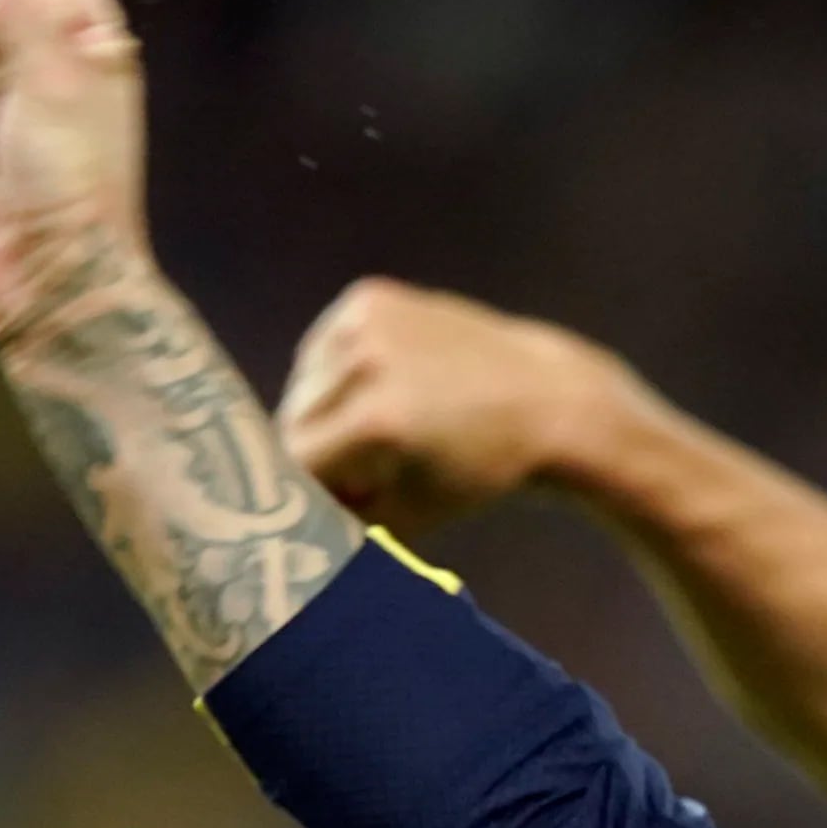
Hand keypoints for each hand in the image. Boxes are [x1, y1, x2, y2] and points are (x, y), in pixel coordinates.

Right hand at [277, 277, 644, 535]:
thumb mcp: (408, 516)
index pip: (293, 461)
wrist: (545, 400)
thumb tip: (281, 530)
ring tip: (374, 426)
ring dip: (322, 409)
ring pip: (303, 381)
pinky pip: (323, 346)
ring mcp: (367, 320)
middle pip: (292, 419)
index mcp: (376, 423)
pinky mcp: (369, 296)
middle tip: (356, 466)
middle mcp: (366, 361)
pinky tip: (381, 384)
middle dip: (314, 448)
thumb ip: (339, 523)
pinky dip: (338, 370)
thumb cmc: (478, 473)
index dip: (305, 487)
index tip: (324, 497)